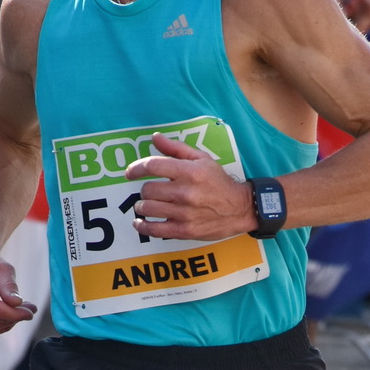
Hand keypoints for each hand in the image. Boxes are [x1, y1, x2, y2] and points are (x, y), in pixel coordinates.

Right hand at [0, 255, 37, 338]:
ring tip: (18, 310)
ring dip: (9, 323)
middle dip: (15, 318)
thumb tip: (16, 303)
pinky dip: (0, 327)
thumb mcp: (4, 269)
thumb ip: (9, 285)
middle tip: (29, 309)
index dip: (15, 314)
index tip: (30, 311)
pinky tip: (5, 316)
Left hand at [125, 133, 252, 241]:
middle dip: (145, 190)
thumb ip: (176, 148)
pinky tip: (140, 223)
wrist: (239, 208)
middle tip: (150, 192)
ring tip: (146, 206)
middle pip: (147, 189)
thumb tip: (155, 138)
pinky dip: (143, 226)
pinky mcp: (184, 230)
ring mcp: (184, 213)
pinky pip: (154, 229)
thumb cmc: (219, 182)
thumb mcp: (202, 159)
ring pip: (148, 208)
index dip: (136, 169)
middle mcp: (185, 192)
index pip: (152, 166)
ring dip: (142, 207)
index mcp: (189, 171)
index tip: (130, 173)